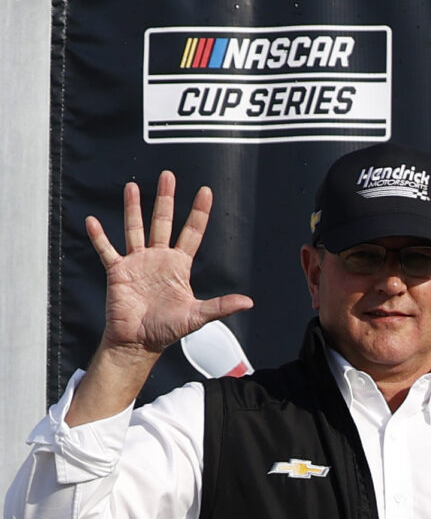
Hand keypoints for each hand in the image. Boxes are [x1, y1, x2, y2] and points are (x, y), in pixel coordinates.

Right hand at [85, 172, 253, 357]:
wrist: (139, 342)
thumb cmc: (167, 330)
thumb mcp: (197, 316)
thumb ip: (220, 306)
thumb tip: (249, 302)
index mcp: (179, 266)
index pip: (191, 233)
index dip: (199, 213)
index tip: (205, 191)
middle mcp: (158, 259)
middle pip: (163, 222)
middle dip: (166, 199)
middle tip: (168, 176)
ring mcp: (137, 263)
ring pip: (135, 228)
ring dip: (133, 208)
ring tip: (132, 186)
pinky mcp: (118, 271)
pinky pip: (106, 250)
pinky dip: (99, 237)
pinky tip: (93, 220)